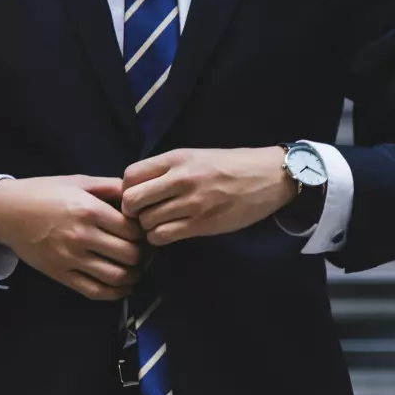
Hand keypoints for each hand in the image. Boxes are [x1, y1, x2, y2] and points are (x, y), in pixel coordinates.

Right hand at [0, 175, 144, 300]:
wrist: (7, 212)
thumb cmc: (44, 192)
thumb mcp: (78, 181)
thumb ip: (110, 187)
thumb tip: (138, 195)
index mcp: (89, 210)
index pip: (132, 230)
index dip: (144, 233)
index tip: (145, 232)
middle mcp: (82, 236)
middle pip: (129, 255)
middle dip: (143, 255)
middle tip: (145, 252)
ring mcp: (71, 258)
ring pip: (116, 276)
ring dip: (133, 276)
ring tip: (136, 269)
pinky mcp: (61, 275)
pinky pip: (94, 291)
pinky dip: (115, 293)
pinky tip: (123, 287)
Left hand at [122, 148, 296, 245]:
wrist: (268, 177)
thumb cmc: (230, 165)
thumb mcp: (196, 156)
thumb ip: (167, 169)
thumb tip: (136, 187)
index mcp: (176, 158)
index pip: (130, 175)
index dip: (126, 189)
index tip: (137, 196)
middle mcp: (180, 178)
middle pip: (132, 200)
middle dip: (132, 211)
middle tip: (142, 214)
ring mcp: (191, 202)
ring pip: (146, 222)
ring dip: (147, 227)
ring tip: (159, 223)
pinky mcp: (202, 224)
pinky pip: (163, 236)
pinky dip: (159, 238)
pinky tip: (169, 233)